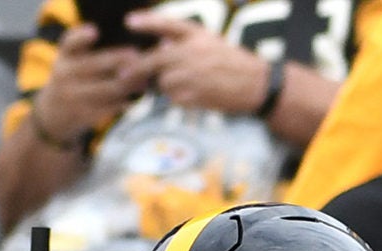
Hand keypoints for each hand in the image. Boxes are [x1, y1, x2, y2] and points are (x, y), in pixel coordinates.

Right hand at [31, 23, 147, 144]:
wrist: (53, 112)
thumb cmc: (71, 81)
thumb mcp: (71, 63)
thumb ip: (88, 52)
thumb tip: (128, 51)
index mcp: (63, 58)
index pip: (69, 43)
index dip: (81, 37)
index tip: (95, 31)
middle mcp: (64, 74)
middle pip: (94, 65)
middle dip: (117, 59)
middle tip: (137, 56)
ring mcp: (73, 95)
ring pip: (106, 88)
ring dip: (128, 84)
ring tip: (144, 81)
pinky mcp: (83, 114)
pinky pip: (109, 108)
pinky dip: (124, 103)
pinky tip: (134, 100)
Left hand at [131, 13, 271, 114]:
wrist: (258, 85)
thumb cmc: (232, 61)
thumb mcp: (209, 40)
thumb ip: (182, 39)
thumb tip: (161, 45)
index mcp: (196, 36)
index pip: (167, 24)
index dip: (147, 22)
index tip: (130, 23)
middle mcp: (192, 53)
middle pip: (154, 60)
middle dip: (137, 68)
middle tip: (124, 74)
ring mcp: (194, 75)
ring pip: (163, 82)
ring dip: (166, 85)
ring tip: (183, 84)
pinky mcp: (197, 95)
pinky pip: (175, 97)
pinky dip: (178, 98)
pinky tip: (193, 94)